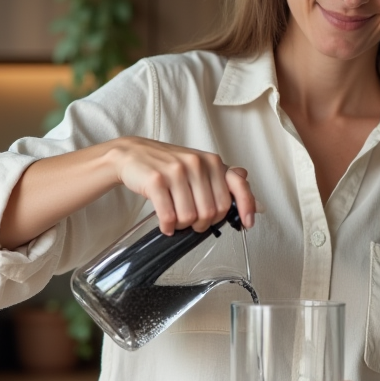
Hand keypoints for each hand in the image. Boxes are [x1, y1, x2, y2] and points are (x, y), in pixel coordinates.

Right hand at [104, 137, 256, 234]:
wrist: (132, 154)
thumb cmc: (167, 164)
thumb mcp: (198, 165)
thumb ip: (221, 176)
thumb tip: (245, 179)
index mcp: (212, 162)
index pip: (238, 185)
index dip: (246, 206)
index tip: (247, 224)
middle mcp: (197, 164)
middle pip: (212, 211)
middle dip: (203, 224)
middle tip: (192, 222)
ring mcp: (177, 172)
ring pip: (190, 217)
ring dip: (182, 226)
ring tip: (176, 220)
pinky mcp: (156, 181)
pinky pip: (169, 217)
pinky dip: (168, 227)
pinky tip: (165, 225)